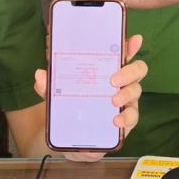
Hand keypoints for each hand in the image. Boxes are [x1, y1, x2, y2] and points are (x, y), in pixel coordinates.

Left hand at [36, 34, 147, 161]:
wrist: (71, 138)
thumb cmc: (72, 106)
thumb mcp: (58, 94)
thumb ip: (50, 85)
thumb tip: (40, 75)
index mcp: (108, 70)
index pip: (122, 54)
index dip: (131, 45)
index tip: (135, 39)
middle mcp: (122, 83)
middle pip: (138, 70)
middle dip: (129, 71)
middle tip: (113, 79)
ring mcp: (126, 102)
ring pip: (136, 91)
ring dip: (126, 94)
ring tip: (113, 101)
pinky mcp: (126, 122)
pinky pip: (133, 117)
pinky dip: (126, 118)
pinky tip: (116, 121)